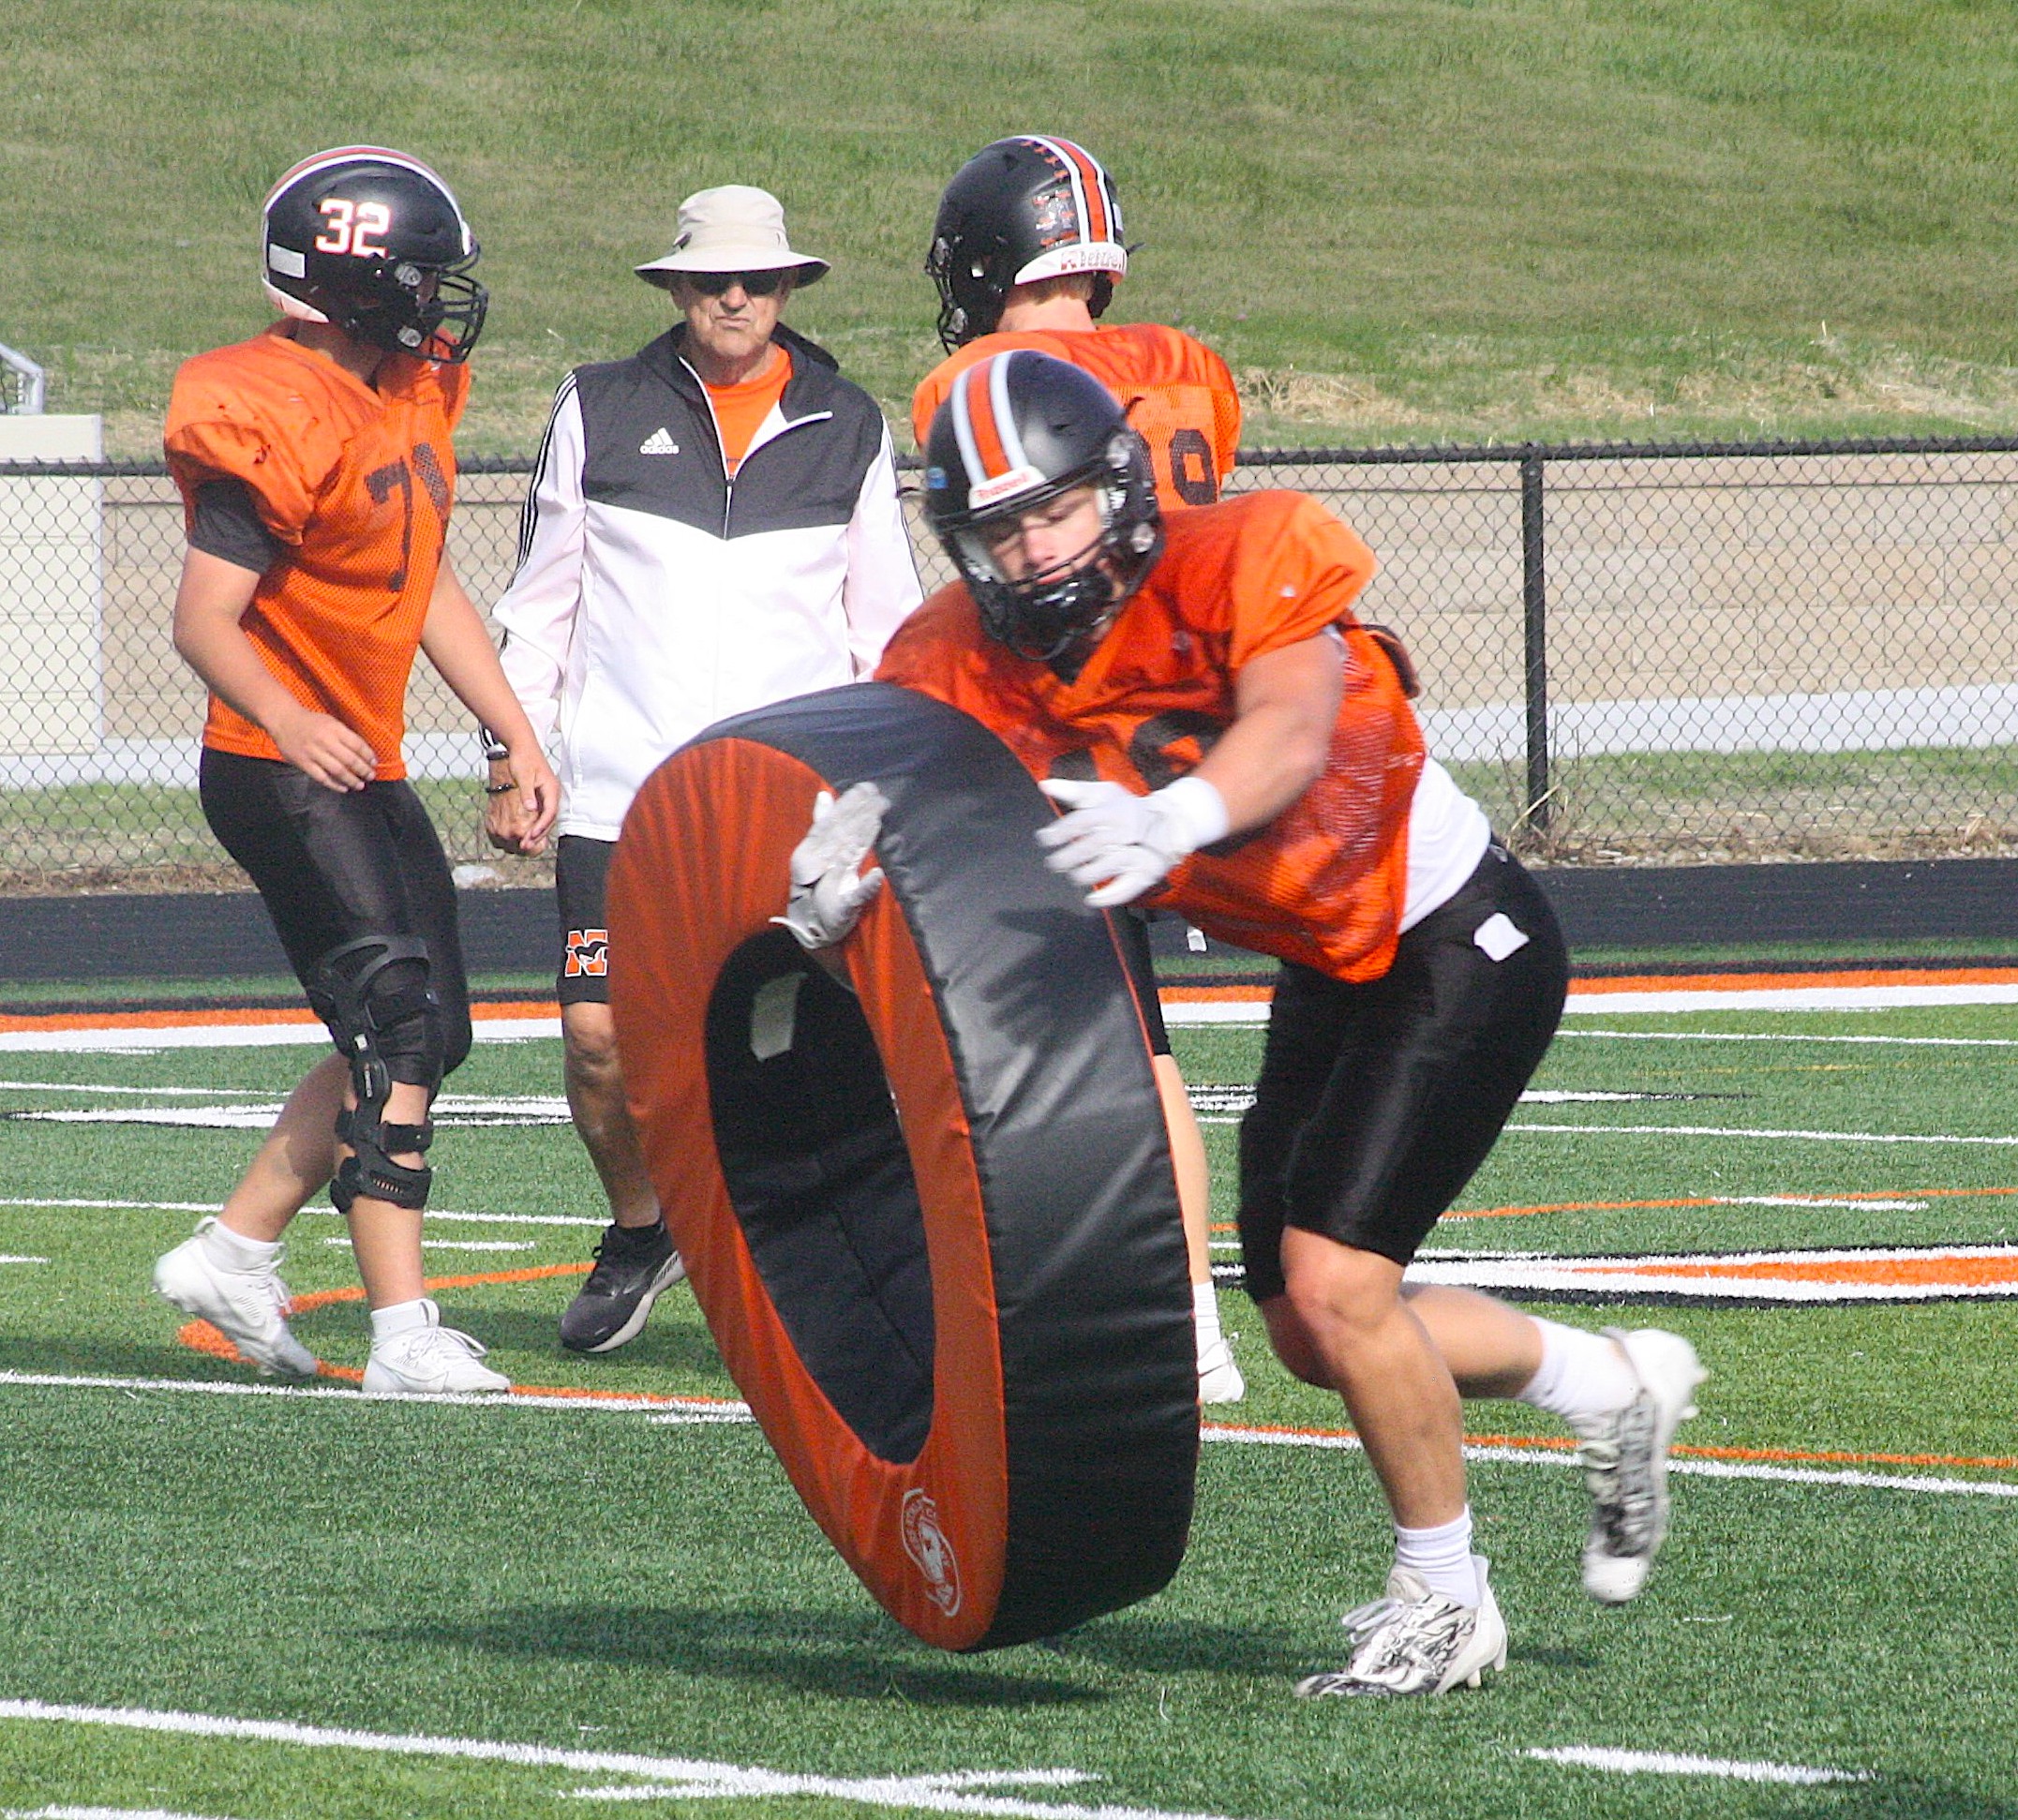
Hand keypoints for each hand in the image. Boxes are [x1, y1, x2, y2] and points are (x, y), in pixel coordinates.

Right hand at [273, 706, 376, 791]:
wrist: (284, 721)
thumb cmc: (312, 723)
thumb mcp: (331, 722)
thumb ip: (345, 736)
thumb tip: (364, 754)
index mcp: (334, 729)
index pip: (357, 744)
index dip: (368, 755)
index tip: (374, 763)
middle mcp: (324, 741)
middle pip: (349, 759)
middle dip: (363, 770)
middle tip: (371, 776)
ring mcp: (313, 753)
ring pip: (337, 771)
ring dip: (352, 780)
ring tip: (360, 785)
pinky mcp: (303, 763)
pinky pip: (322, 777)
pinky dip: (335, 785)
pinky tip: (344, 788)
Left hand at [483, 747, 559, 855]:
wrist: (522, 745)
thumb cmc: (523, 758)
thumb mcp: (523, 775)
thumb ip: (527, 793)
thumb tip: (531, 809)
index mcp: (551, 789)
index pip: (550, 812)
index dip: (541, 826)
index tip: (531, 836)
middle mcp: (552, 794)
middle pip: (549, 819)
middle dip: (538, 834)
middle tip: (525, 845)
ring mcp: (547, 796)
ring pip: (545, 818)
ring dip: (536, 831)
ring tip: (524, 843)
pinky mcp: (540, 796)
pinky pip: (540, 814)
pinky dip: (534, 824)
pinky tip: (526, 832)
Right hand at [772, 781, 888, 949]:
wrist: (814, 928)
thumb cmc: (819, 886)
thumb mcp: (818, 853)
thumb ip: (821, 823)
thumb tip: (824, 795)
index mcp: (814, 851)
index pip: (833, 823)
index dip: (848, 805)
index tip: (866, 789)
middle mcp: (821, 865)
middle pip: (842, 835)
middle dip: (860, 814)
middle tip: (879, 796)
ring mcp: (832, 885)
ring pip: (849, 856)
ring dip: (862, 838)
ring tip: (878, 819)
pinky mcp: (844, 906)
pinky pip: (857, 895)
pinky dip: (868, 886)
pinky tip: (878, 876)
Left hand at [1035, 775, 1228, 907]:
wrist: (1169, 822)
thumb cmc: (1126, 808)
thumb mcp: (1103, 793)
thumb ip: (1074, 791)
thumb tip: (1044, 785)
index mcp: (1114, 811)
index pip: (1082, 820)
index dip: (1060, 830)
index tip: (1045, 838)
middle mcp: (1126, 831)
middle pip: (1091, 845)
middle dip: (1068, 857)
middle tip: (1055, 863)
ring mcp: (1138, 853)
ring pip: (1107, 867)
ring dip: (1084, 874)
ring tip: (1074, 874)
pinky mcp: (1146, 872)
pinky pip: (1127, 888)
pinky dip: (1108, 897)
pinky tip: (1092, 899)